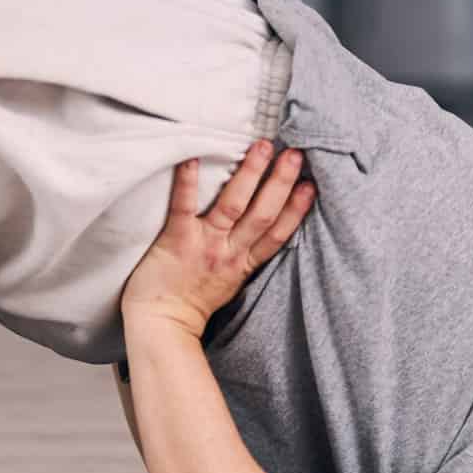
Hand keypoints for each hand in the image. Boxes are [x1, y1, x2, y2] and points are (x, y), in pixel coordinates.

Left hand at [120, 141, 314, 338]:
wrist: (160, 325)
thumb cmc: (192, 302)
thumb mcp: (230, 281)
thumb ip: (245, 256)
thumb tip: (259, 229)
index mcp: (244, 263)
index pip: (278, 234)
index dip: (297, 209)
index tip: (313, 185)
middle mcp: (229, 252)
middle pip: (263, 214)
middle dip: (281, 183)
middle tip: (295, 153)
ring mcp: (204, 245)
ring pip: (233, 205)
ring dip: (250, 174)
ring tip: (263, 147)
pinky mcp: (176, 240)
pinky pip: (184, 207)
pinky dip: (189, 182)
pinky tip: (193, 157)